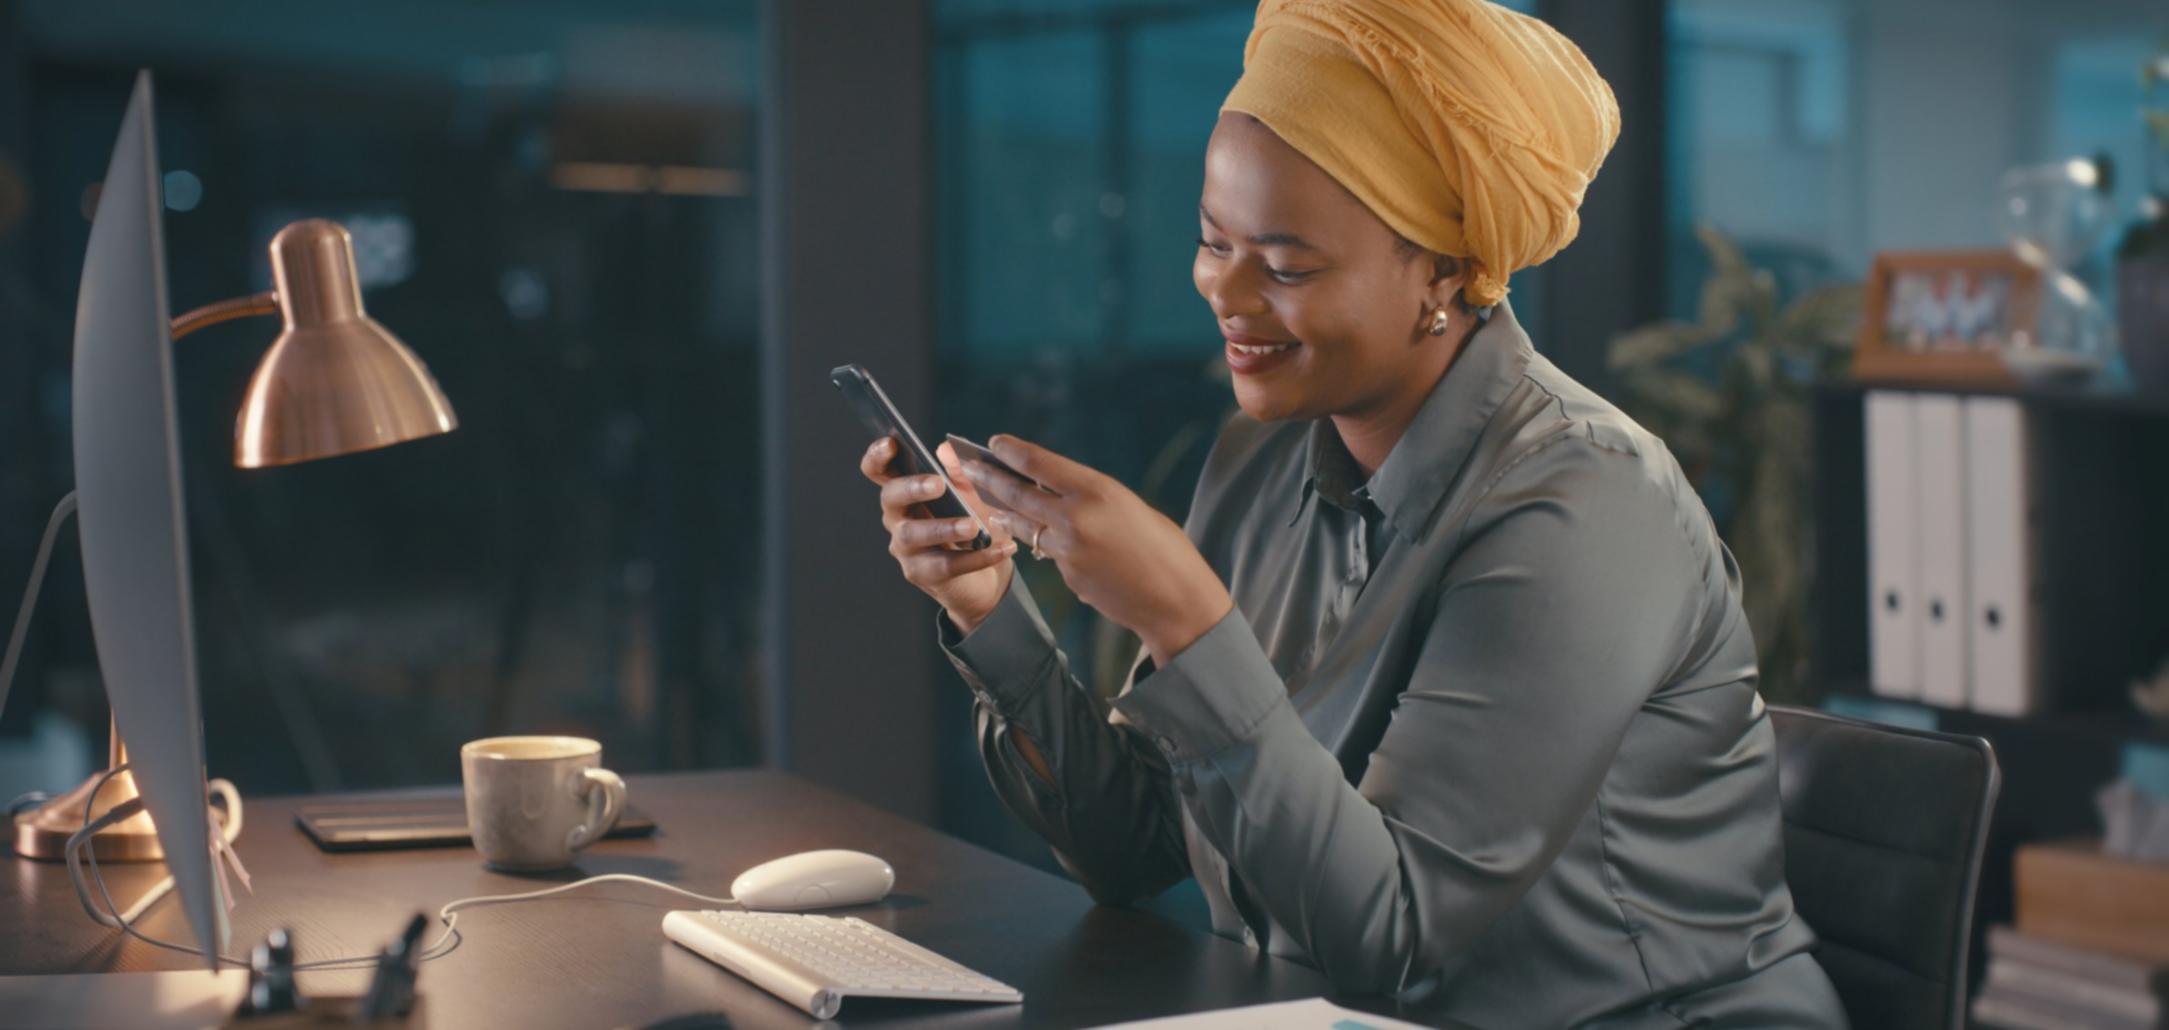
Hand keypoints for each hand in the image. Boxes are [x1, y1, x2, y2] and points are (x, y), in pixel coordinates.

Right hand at [860, 436, 1016, 633]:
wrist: (987, 575)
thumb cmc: (973, 525)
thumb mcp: (971, 495)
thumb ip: (959, 473)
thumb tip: (945, 450)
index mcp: (905, 491)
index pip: (878, 470)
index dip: (878, 455)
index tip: (892, 443)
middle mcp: (897, 518)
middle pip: (890, 497)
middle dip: (912, 487)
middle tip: (939, 484)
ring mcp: (906, 548)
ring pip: (914, 534)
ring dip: (944, 527)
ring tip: (973, 526)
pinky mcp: (922, 574)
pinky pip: (946, 565)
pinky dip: (977, 557)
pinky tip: (1004, 547)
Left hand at [961, 435, 1233, 665]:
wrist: (1175, 600)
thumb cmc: (1164, 547)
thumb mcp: (1129, 507)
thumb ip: (1091, 499)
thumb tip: (1057, 493)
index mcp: (1097, 490)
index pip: (1040, 464)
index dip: (1012, 451)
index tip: (993, 442)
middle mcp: (1076, 517)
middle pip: (1018, 493)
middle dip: (989, 478)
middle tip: (968, 468)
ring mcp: (1067, 550)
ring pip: (1024, 525)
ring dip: (1003, 512)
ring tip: (987, 503)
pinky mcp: (1067, 576)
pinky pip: (1048, 553)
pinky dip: (1043, 543)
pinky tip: (1040, 539)